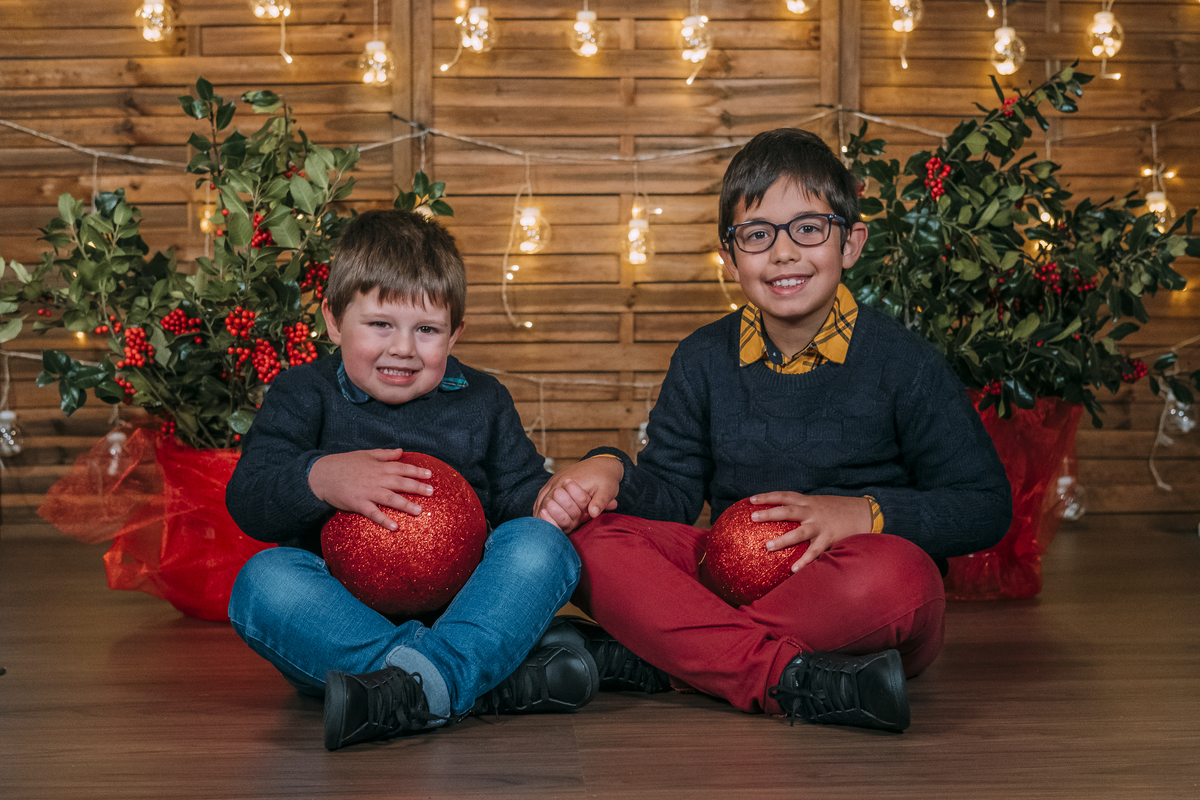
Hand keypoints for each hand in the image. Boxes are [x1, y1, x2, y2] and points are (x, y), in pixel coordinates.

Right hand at [308, 448, 433, 529]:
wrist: (321, 474)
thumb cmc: (344, 464)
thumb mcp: (366, 454)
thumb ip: (385, 454)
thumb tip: (401, 451)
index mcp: (379, 467)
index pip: (402, 468)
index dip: (417, 471)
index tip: (430, 475)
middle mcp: (376, 479)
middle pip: (400, 483)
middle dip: (417, 487)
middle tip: (431, 492)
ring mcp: (368, 492)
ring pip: (390, 498)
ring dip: (406, 505)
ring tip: (419, 511)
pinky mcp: (358, 503)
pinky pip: (373, 513)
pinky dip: (384, 520)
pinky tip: (395, 527)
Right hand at [534, 456, 622, 532]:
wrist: (602, 463)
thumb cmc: (605, 478)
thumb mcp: (607, 490)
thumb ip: (600, 502)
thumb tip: (593, 514)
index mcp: (567, 482)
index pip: (554, 503)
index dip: (557, 518)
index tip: (562, 528)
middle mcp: (556, 481)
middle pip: (544, 503)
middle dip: (549, 518)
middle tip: (555, 530)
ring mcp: (552, 482)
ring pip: (540, 501)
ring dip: (542, 515)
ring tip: (545, 529)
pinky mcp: (552, 484)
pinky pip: (541, 497)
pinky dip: (540, 509)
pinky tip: (543, 519)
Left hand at [749, 491, 874, 571]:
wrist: (864, 513)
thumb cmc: (837, 511)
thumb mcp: (819, 504)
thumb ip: (802, 509)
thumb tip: (781, 517)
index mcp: (808, 502)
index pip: (784, 496)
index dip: (767, 497)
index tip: (751, 500)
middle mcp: (812, 511)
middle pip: (787, 510)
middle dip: (769, 513)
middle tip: (752, 517)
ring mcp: (820, 525)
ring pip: (799, 533)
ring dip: (782, 540)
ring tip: (767, 546)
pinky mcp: (829, 538)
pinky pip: (814, 552)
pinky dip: (804, 561)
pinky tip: (793, 571)